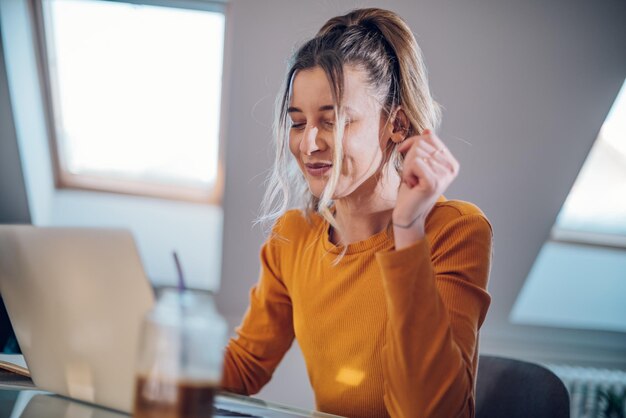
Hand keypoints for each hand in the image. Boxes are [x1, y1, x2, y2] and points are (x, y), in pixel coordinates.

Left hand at [392, 130, 459, 245]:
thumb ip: (424, 148)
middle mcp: (451, 168)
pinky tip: (412, 186)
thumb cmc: (411, 189)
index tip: (408, 159)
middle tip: (412, 176)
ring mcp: (444, 175)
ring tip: (413, 182)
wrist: (407, 214)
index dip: (412, 144)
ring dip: (407, 168)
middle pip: (421, 143)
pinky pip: (414, 163)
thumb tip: (428, 129)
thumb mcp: (417, 164)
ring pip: (416, 153)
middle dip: (409, 158)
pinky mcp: (433, 182)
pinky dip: (407, 173)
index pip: (429, 137)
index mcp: (451, 162)